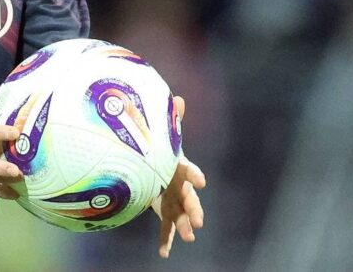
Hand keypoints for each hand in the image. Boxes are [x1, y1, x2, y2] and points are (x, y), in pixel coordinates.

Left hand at [158, 95, 206, 258]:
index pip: (188, 170)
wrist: (151, 161)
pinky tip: (164, 253)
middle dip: (194, 208)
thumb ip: (171, 120)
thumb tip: (178, 99)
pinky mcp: (163, 209)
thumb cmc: (159, 147)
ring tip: (189, 237)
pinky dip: (165, 240)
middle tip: (199, 221)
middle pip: (188, 197)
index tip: (201, 182)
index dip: (195, 175)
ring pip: (180, 214)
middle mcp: (178, 184)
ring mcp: (172, 199)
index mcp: (178, 166)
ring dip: (184, 226)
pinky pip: (165, 226)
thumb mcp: (162, 134)